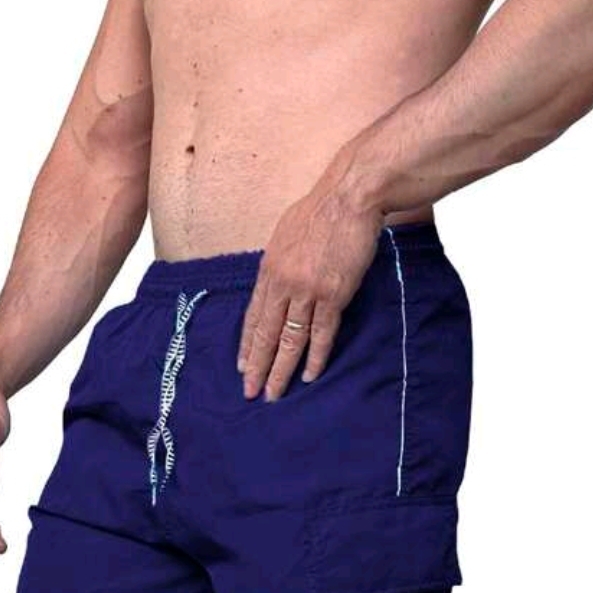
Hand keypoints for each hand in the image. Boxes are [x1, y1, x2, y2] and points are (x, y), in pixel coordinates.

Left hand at [238, 180, 382, 400]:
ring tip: (275, 393)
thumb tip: (275, 284)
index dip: (247, 344)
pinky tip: (309, 375)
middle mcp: (283, 284)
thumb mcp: (284, 236)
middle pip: (266, 334)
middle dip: (257, 366)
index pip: (253, 316)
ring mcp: (307, 292)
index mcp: (268, 270)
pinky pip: (322, 334)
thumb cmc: (320, 211)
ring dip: (282, 369)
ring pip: (290, 339)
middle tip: (251, 392)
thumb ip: (278, 264)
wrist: (349, 198)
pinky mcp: (333, 296)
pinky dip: (315, 357)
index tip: (242, 366)